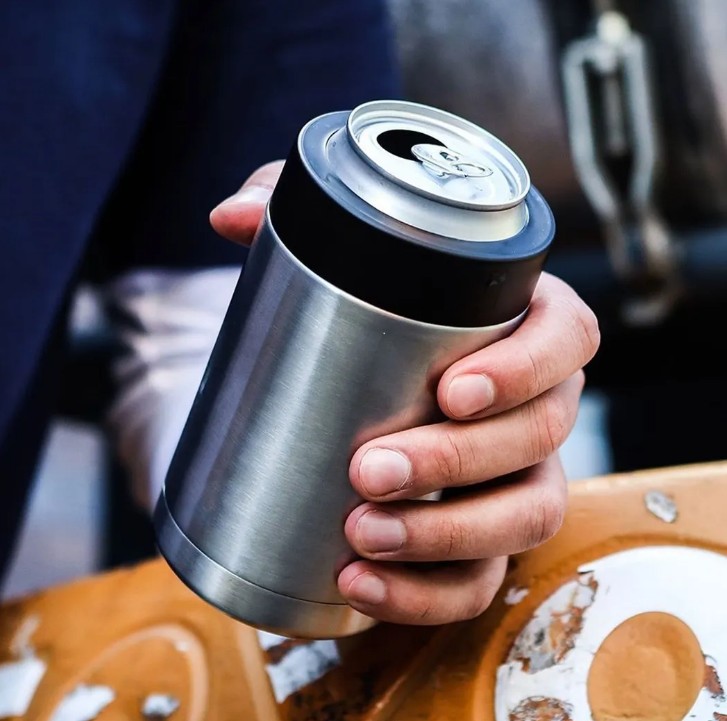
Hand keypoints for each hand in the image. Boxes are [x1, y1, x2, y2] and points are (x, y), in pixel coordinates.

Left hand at [211, 163, 600, 626]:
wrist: (358, 387)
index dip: (527, 367)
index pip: (566, 339)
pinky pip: (483, 579)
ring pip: (526, 515)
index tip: (453, 389)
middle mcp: (537, 406)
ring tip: (361, 531)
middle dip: (457, 461)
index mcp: (525, 328)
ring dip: (448, 533)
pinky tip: (362, 582)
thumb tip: (229, 215)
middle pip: (540, 437)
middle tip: (368, 468)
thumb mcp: (333, 253)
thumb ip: (284, 211)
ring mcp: (519, 477)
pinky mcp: (483, 537)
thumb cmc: (364, 316)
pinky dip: (427, 592)